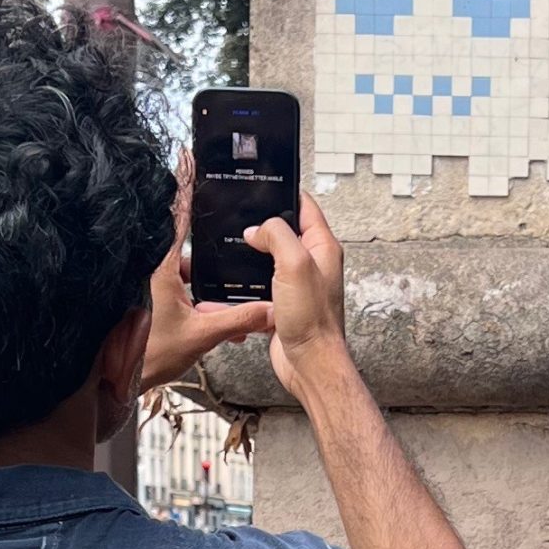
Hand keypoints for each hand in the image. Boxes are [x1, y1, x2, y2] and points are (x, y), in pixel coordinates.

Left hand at [141, 155, 275, 389]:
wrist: (113, 383)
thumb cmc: (145, 356)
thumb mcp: (201, 335)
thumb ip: (238, 319)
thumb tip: (269, 310)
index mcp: (159, 267)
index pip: (176, 217)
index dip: (184, 186)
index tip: (186, 156)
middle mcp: (150, 270)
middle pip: (187, 250)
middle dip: (211, 267)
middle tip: (222, 280)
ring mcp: (147, 285)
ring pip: (184, 275)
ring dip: (205, 292)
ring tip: (222, 315)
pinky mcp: (146, 301)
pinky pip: (177, 292)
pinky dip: (195, 303)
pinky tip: (214, 322)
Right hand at [243, 191, 353, 404]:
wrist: (308, 363)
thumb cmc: (312, 319)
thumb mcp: (295, 264)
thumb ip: (277, 235)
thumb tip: (257, 229)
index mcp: (322, 247)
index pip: (305, 207)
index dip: (285, 193)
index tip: (264, 185)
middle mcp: (311, 263)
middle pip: (284, 232)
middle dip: (261, 225)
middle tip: (238, 218)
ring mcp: (296, 284)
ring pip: (267, 260)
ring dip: (249, 258)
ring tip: (227, 249)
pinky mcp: (282, 304)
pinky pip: (259, 287)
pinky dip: (243, 286)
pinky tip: (227, 287)